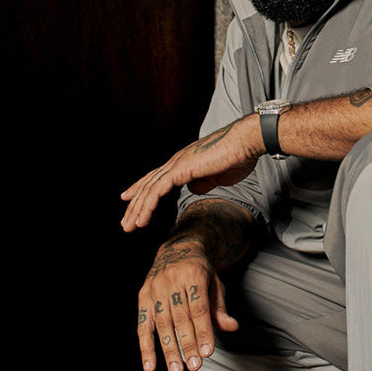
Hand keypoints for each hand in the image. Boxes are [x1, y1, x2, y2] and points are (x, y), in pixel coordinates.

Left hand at [120, 115, 262, 232]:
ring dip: (137, 210)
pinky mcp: (180, 170)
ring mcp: (176, 165)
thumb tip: (193, 189)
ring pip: (149, 190)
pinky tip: (141, 220)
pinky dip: (147, 206)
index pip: (157, 179)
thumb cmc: (238, 157)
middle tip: (126, 223)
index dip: (143, 190)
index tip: (131, 201)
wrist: (245, 144)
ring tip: (129, 227)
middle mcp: (176, 162)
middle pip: (148, 185)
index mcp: (184, 163)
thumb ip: (204, 182)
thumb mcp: (218, 176)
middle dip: (135, 205)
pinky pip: (157, 191)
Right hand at [136, 235, 238, 370]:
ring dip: (168, 349)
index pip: (199, 308)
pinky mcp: (142, 297)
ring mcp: (154, 288)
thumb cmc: (201, 273)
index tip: (207, 353)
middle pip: (180, 318)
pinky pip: (142, 325)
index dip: (203, 331)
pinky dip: (145, 347)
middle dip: (187, 344)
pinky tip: (150, 366)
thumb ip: (220, 308)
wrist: (177, 250)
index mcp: (193, 274)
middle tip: (194, 367)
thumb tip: (231, 327)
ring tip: (176, 370)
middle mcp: (171, 281)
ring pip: (161, 323)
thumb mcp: (215, 285)